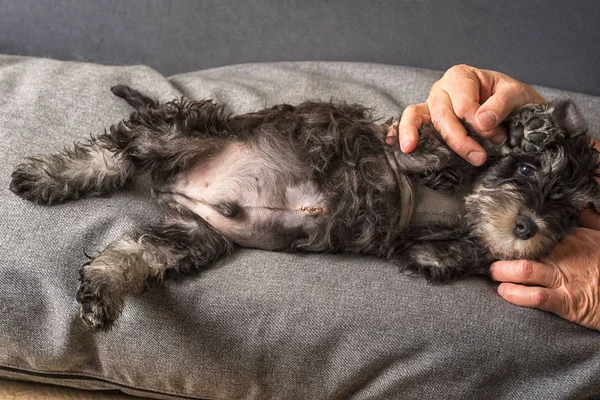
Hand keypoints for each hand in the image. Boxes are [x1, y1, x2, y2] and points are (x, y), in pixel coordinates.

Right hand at [388, 64, 545, 165]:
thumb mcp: (516, 95)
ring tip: (409, 148)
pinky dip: (403, 134)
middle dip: (458, 138)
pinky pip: (410, 125)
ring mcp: (431, 107)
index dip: (477, 123)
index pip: (462, 103)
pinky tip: (403, 147)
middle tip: (478, 158)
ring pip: (418, 118)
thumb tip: (482, 121)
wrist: (513, 109)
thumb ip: (501, 104)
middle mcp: (442, 90)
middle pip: (441, 115)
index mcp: (461, 76)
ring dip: (416, 135)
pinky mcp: (427, 124)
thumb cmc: (511, 99)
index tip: (496, 135)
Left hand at [490, 213, 599, 330]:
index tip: (499, 235)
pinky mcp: (567, 302)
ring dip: (502, 272)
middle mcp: (564, 256)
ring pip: (524, 270)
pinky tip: (505, 291)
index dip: (515, 236)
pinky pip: (536, 296)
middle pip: (524, 250)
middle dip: (501, 253)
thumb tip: (580, 207)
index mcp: (571, 238)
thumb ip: (589, 221)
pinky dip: (516, 294)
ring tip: (493, 273)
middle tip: (489, 256)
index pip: (537, 234)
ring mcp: (564, 279)